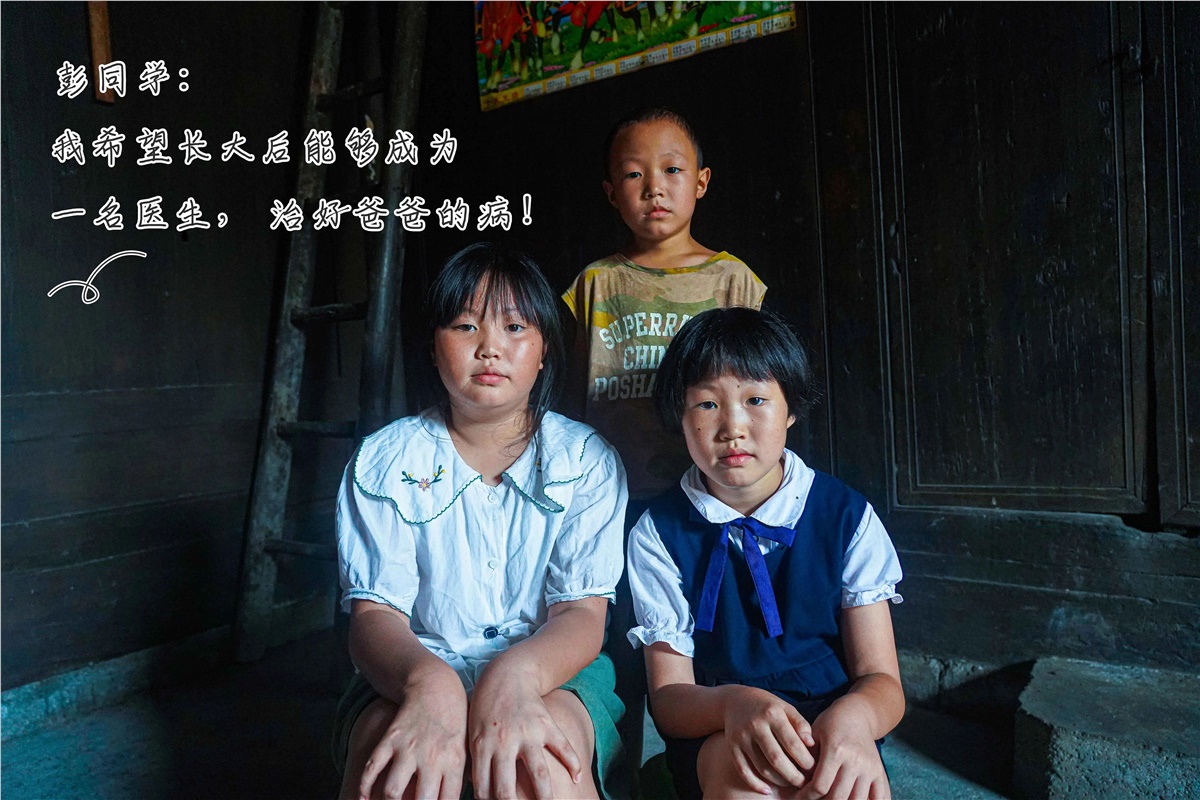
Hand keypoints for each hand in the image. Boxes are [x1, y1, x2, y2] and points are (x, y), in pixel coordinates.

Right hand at [358, 672, 467, 799]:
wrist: (436, 686)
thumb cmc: (454, 721)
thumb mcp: (465, 747)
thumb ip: (462, 776)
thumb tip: (467, 793)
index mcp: (454, 762)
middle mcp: (432, 757)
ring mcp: (409, 748)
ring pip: (393, 791)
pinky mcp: (390, 738)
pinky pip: (372, 767)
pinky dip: (364, 786)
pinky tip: (364, 797)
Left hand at [468, 675, 581, 799]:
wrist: (507, 674)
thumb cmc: (485, 707)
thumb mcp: (472, 733)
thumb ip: (476, 762)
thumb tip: (476, 792)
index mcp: (482, 747)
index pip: (484, 789)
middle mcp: (504, 743)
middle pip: (506, 789)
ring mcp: (527, 734)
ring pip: (538, 773)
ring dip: (545, 797)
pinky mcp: (546, 724)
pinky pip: (562, 747)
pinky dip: (572, 763)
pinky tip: (576, 779)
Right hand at [721, 685, 815, 793]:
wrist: (735, 700)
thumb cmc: (768, 706)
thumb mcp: (786, 708)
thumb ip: (800, 725)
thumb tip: (811, 744)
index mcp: (772, 714)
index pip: (792, 743)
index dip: (805, 760)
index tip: (814, 769)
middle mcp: (755, 725)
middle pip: (777, 759)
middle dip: (793, 776)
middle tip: (804, 783)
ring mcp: (742, 737)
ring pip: (761, 767)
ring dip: (778, 781)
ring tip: (790, 784)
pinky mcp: (732, 746)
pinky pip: (743, 771)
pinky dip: (755, 784)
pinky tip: (767, 791)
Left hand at [798, 704, 889, 799]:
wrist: (857, 714)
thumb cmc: (830, 724)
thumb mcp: (813, 734)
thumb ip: (807, 758)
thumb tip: (798, 783)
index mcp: (836, 750)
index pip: (820, 785)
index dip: (807, 796)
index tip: (798, 797)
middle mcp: (855, 760)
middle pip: (838, 797)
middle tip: (812, 799)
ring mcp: (870, 768)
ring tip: (828, 799)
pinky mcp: (879, 772)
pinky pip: (878, 797)